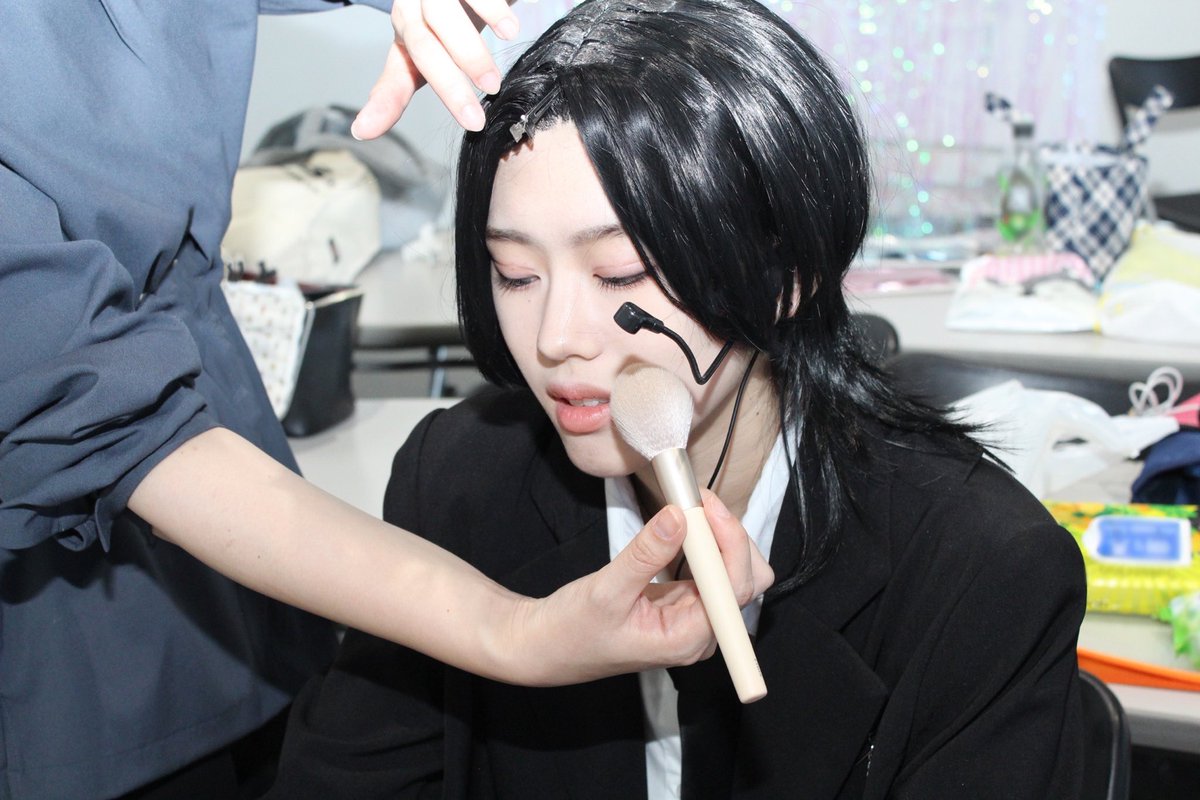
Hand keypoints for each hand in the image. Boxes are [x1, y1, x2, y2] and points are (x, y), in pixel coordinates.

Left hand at [352, 0, 519, 138]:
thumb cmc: (451, 14)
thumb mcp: (423, 48)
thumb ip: (395, 88)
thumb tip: (361, 130)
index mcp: (406, 26)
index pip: (398, 70)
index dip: (387, 103)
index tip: (366, 131)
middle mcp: (415, 4)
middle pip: (423, 46)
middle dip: (448, 86)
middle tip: (475, 119)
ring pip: (443, 14)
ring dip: (469, 53)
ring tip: (492, 83)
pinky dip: (493, 11)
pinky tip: (509, 31)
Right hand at [511, 492, 773, 685]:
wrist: (547, 645)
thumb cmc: (572, 630)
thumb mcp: (606, 590)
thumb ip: (645, 554)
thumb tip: (678, 516)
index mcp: (687, 639)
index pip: (733, 589)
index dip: (728, 542)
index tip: (705, 504)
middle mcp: (701, 633)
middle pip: (747, 581)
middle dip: (731, 538)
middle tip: (697, 502)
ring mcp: (694, 619)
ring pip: (732, 573)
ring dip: (719, 537)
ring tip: (691, 506)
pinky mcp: (682, 604)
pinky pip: (709, 571)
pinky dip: (704, 543)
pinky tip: (686, 522)